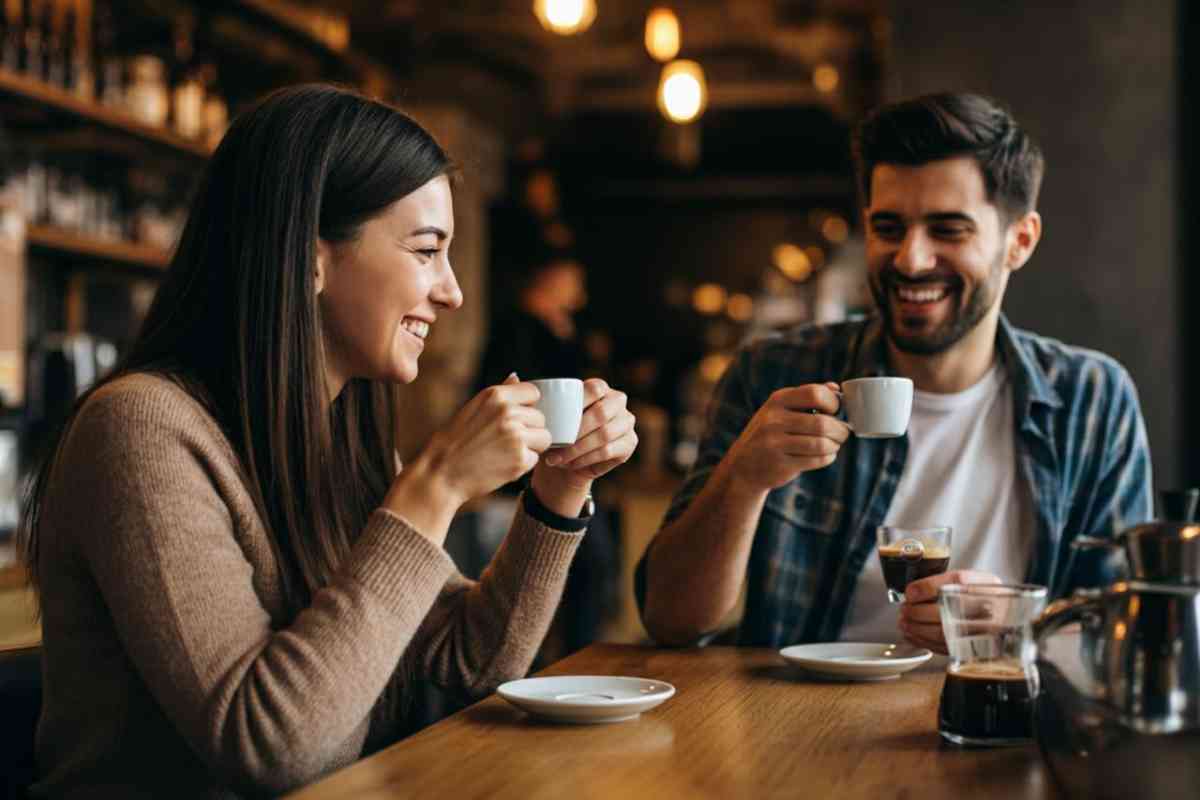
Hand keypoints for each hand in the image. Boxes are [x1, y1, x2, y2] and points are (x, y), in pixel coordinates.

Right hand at [413, 373, 551, 504]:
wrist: (440, 474)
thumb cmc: (454, 442)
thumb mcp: (472, 408)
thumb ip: (499, 395)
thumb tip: (517, 377)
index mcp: (495, 396)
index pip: (533, 392)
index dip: (529, 406)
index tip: (517, 417)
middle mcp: (508, 412)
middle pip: (540, 417)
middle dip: (530, 429)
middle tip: (505, 441)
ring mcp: (516, 436)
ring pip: (544, 438)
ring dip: (531, 446)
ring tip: (505, 452)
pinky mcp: (520, 460)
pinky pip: (535, 459)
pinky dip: (523, 464)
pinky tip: (502, 465)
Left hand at [531, 379, 636, 515]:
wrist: (565, 463)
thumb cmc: (554, 433)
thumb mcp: (541, 414)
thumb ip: (526, 394)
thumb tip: (513, 375)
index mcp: (600, 388)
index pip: (594, 389)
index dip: (579, 403)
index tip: (555, 421)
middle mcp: (618, 401)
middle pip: (602, 412)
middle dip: (577, 431)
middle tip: (555, 444)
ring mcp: (627, 422)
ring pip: (605, 434)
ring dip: (579, 448)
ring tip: (559, 457)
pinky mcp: (629, 443)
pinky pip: (609, 451)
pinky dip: (587, 458)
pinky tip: (572, 463)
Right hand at [725, 382, 849, 491]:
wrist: (743, 466)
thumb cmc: (770, 433)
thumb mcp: (781, 410)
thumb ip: (807, 397)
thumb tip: (835, 388)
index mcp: (777, 400)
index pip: (815, 393)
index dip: (833, 402)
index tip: (836, 411)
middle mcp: (773, 420)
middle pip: (822, 423)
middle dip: (840, 430)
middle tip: (843, 433)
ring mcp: (774, 443)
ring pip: (821, 444)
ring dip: (835, 445)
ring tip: (834, 445)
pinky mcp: (780, 464)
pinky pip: (816, 460)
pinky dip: (828, 458)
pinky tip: (825, 455)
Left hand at [898, 570, 1001, 654]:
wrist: (1008, 620)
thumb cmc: (983, 596)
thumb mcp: (973, 579)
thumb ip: (947, 581)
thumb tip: (913, 591)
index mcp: (988, 585)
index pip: (957, 581)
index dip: (928, 587)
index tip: (910, 592)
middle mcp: (990, 608)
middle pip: (948, 610)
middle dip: (918, 611)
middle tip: (905, 609)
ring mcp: (985, 631)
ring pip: (944, 632)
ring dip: (917, 628)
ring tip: (904, 621)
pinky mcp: (976, 648)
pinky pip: (945, 647)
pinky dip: (924, 641)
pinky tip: (913, 634)